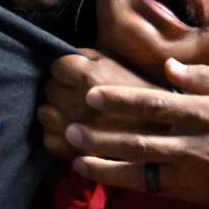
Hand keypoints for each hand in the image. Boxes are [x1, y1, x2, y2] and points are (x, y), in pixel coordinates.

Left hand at [39, 48, 161, 158]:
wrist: (164, 133)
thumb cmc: (141, 93)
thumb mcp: (119, 64)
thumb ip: (90, 56)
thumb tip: (65, 56)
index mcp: (91, 78)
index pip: (56, 67)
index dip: (66, 69)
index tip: (76, 74)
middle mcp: (80, 104)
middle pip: (49, 89)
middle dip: (60, 89)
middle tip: (76, 93)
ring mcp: (77, 130)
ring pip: (44, 114)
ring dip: (54, 112)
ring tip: (71, 112)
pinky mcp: (76, 153)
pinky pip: (49, 140)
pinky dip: (56, 136)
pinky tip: (71, 132)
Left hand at [66, 58, 208, 208]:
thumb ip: (204, 79)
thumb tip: (168, 65)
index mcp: (207, 114)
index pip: (156, 105)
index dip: (122, 101)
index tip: (92, 95)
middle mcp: (195, 145)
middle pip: (141, 139)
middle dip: (103, 136)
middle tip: (71, 129)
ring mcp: (191, 172)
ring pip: (141, 169)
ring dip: (107, 164)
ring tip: (76, 158)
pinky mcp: (190, 192)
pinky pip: (151, 187)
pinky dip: (125, 182)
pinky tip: (102, 176)